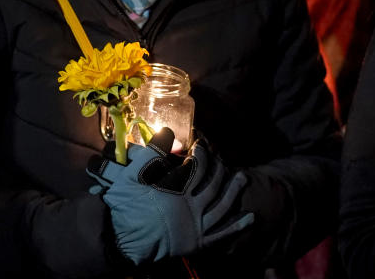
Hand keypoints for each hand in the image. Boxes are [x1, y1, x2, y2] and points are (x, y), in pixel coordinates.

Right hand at [87, 128, 253, 265]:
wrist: (124, 240)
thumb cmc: (126, 206)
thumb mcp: (135, 173)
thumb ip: (153, 152)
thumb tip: (169, 132)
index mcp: (178, 188)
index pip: (198, 167)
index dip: (202, 154)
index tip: (201, 146)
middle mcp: (192, 205)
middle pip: (214, 184)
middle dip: (220, 169)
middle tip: (222, 161)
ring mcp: (197, 224)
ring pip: (223, 205)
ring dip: (234, 191)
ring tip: (243, 178)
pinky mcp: (198, 242)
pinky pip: (223, 234)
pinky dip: (237, 226)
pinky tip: (250, 218)